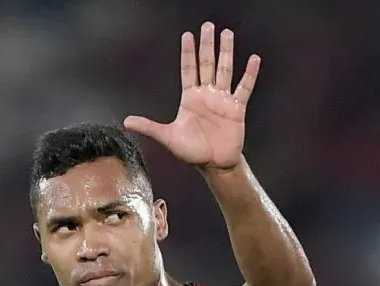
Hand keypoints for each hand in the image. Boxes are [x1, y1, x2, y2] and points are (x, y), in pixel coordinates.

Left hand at [124, 22, 259, 170]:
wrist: (214, 164)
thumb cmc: (192, 151)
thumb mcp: (168, 137)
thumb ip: (149, 127)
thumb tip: (126, 122)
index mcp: (190, 98)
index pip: (188, 69)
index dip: (188, 53)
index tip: (187, 35)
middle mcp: (206, 94)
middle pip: (207, 64)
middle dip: (207, 45)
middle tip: (208, 26)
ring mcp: (222, 100)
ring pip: (225, 70)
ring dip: (226, 53)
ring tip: (227, 34)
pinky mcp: (236, 108)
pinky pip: (244, 88)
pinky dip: (249, 74)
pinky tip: (254, 59)